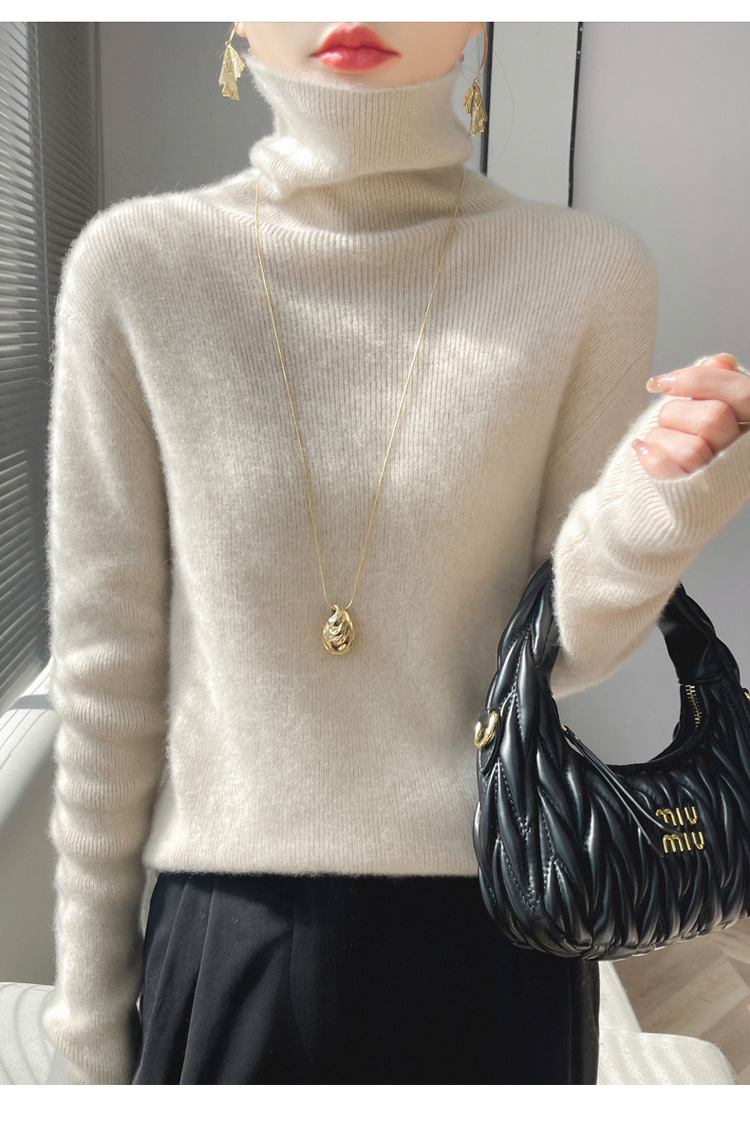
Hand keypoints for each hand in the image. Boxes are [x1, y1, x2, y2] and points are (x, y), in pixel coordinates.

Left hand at [633, 353, 749, 479]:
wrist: (680, 488)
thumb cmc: (699, 439)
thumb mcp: (714, 404)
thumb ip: (719, 382)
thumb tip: (719, 361)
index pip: (743, 392)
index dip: (700, 380)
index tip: (661, 382)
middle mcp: (742, 452)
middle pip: (715, 418)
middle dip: (677, 413)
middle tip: (670, 420)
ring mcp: (718, 477)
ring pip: (692, 449)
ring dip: (663, 437)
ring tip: (663, 441)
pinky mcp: (691, 496)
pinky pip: (669, 471)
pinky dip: (649, 455)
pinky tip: (643, 449)